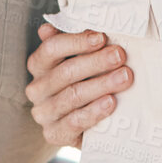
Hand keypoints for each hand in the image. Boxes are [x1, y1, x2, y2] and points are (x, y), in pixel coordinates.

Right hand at [25, 23, 130, 147]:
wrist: (88, 124)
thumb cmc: (84, 82)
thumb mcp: (78, 59)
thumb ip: (70, 41)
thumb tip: (47, 28)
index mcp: (39, 65)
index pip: (52, 49)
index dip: (77, 42)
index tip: (102, 37)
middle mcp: (36, 89)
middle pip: (65, 72)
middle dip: (96, 62)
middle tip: (120, 55)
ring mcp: (44, 113)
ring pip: (72, 95)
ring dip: (101, 84)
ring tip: (125, 77)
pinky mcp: (55, 134)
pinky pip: (75, 122)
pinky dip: (94, 111)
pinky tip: (111, 102)